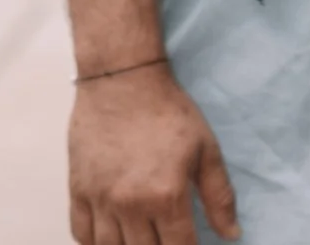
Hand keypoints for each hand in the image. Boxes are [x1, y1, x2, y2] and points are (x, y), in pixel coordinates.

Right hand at [67, 66, 239, 244]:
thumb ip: (220, 197)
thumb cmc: (168, 111)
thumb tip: (232, 234)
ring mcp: (100, 200)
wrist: (123, 81)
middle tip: (166, 238)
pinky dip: (95, 243)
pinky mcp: (78, 190)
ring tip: (140, 238)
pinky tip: (111, 237)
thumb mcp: (206, 150)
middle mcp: (130, 204)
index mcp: (166, 195)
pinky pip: (81, 234)